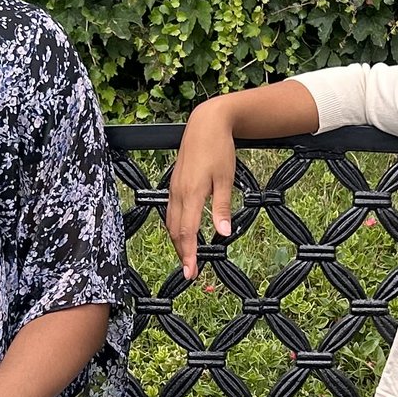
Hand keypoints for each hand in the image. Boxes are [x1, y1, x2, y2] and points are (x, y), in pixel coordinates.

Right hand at [165, 100, 239, 281]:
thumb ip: (222, 207)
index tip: (192, 272)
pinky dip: (176, 227)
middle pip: (176, 231)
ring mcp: (174, 188)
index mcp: (191, 193)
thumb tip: (223, 233)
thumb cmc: (219, 149)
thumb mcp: (226, 179)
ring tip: (186, 258)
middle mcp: (178, 193)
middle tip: (190, 273)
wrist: (206, 123)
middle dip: (182, 253)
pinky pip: (171, 211)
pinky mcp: (174, 184)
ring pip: (171, 222)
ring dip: (178, 242)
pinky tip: (182, 233)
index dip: (189, 254)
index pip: (188, 232)